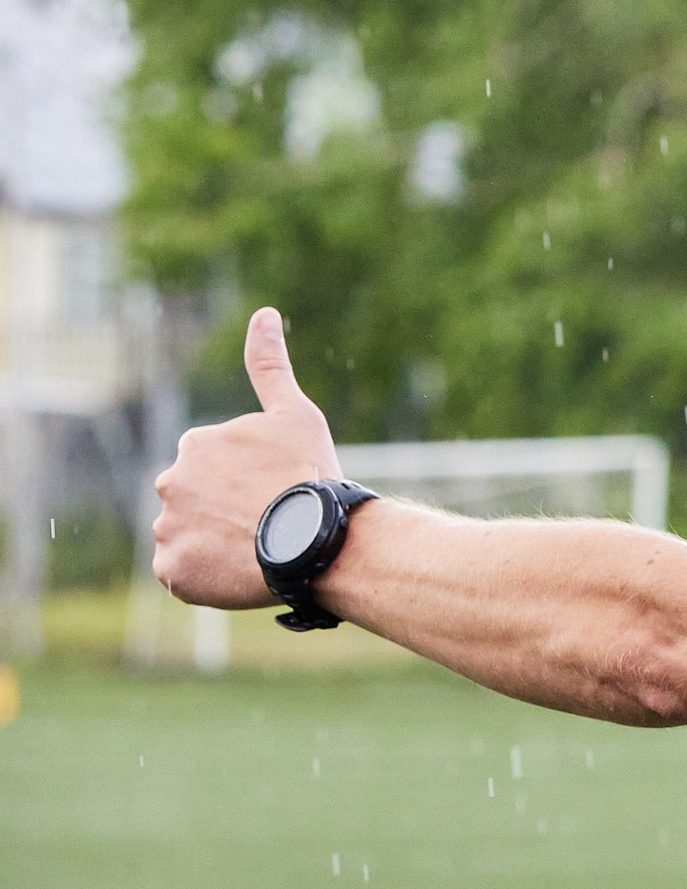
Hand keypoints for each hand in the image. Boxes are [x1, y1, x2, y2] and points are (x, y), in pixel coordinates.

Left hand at [151, 308, 342, 608]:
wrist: (316, 538)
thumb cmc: (310, 473)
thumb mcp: (295, 414)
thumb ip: (270, 366)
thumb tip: (263, 313)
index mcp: (195, 445)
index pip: (214, 467)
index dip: (247, 481)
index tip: (275, 491)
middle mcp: (170, 483)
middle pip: (196, 502)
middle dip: (226, 512)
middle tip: (268, 523)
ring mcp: (168, 530)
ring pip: (189, 538)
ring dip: (217, 543)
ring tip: (259, 549)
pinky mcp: (172, 572)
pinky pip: (183, 575)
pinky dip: (207, 576)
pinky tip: (242, 571)